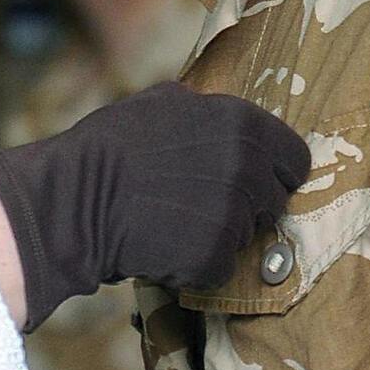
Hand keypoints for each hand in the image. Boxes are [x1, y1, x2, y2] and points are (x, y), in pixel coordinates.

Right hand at [0, 82, 309, 329]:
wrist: (73, 198)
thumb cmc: (110, 145)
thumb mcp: (161, 102)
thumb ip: (206, 108)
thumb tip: (220, 110)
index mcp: (242, 124)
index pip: (295, 158)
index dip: (274, 171)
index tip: (254, 180)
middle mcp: (248, 168)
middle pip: (273, 201)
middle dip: (245, 206)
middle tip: (199, 205)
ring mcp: (234, 215)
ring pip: (247, 236)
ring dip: (218, 236)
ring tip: (173, 222)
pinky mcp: (216, 258)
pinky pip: (220, 268)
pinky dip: (197, 266)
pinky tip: (164, 247)